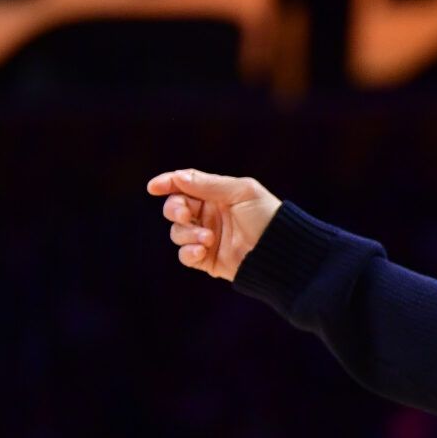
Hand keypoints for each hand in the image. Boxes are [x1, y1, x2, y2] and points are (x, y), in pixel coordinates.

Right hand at [145, 168, 282, 280]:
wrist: (282, 253)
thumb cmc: (268, 217)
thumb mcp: (241, 192)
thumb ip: (208, 184)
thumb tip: (177, 177)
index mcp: (217, 196)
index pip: (185, 186)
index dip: (168, 184)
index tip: (154, 187)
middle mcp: (209, 216)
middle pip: (175, 208)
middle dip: (174, 209)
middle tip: (186, 214)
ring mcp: (207, 238)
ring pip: (177, 232)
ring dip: (187, 234)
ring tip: (209, 238)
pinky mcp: (208, 260)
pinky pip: (185, 256)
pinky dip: (188, 252)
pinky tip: (202, 250)